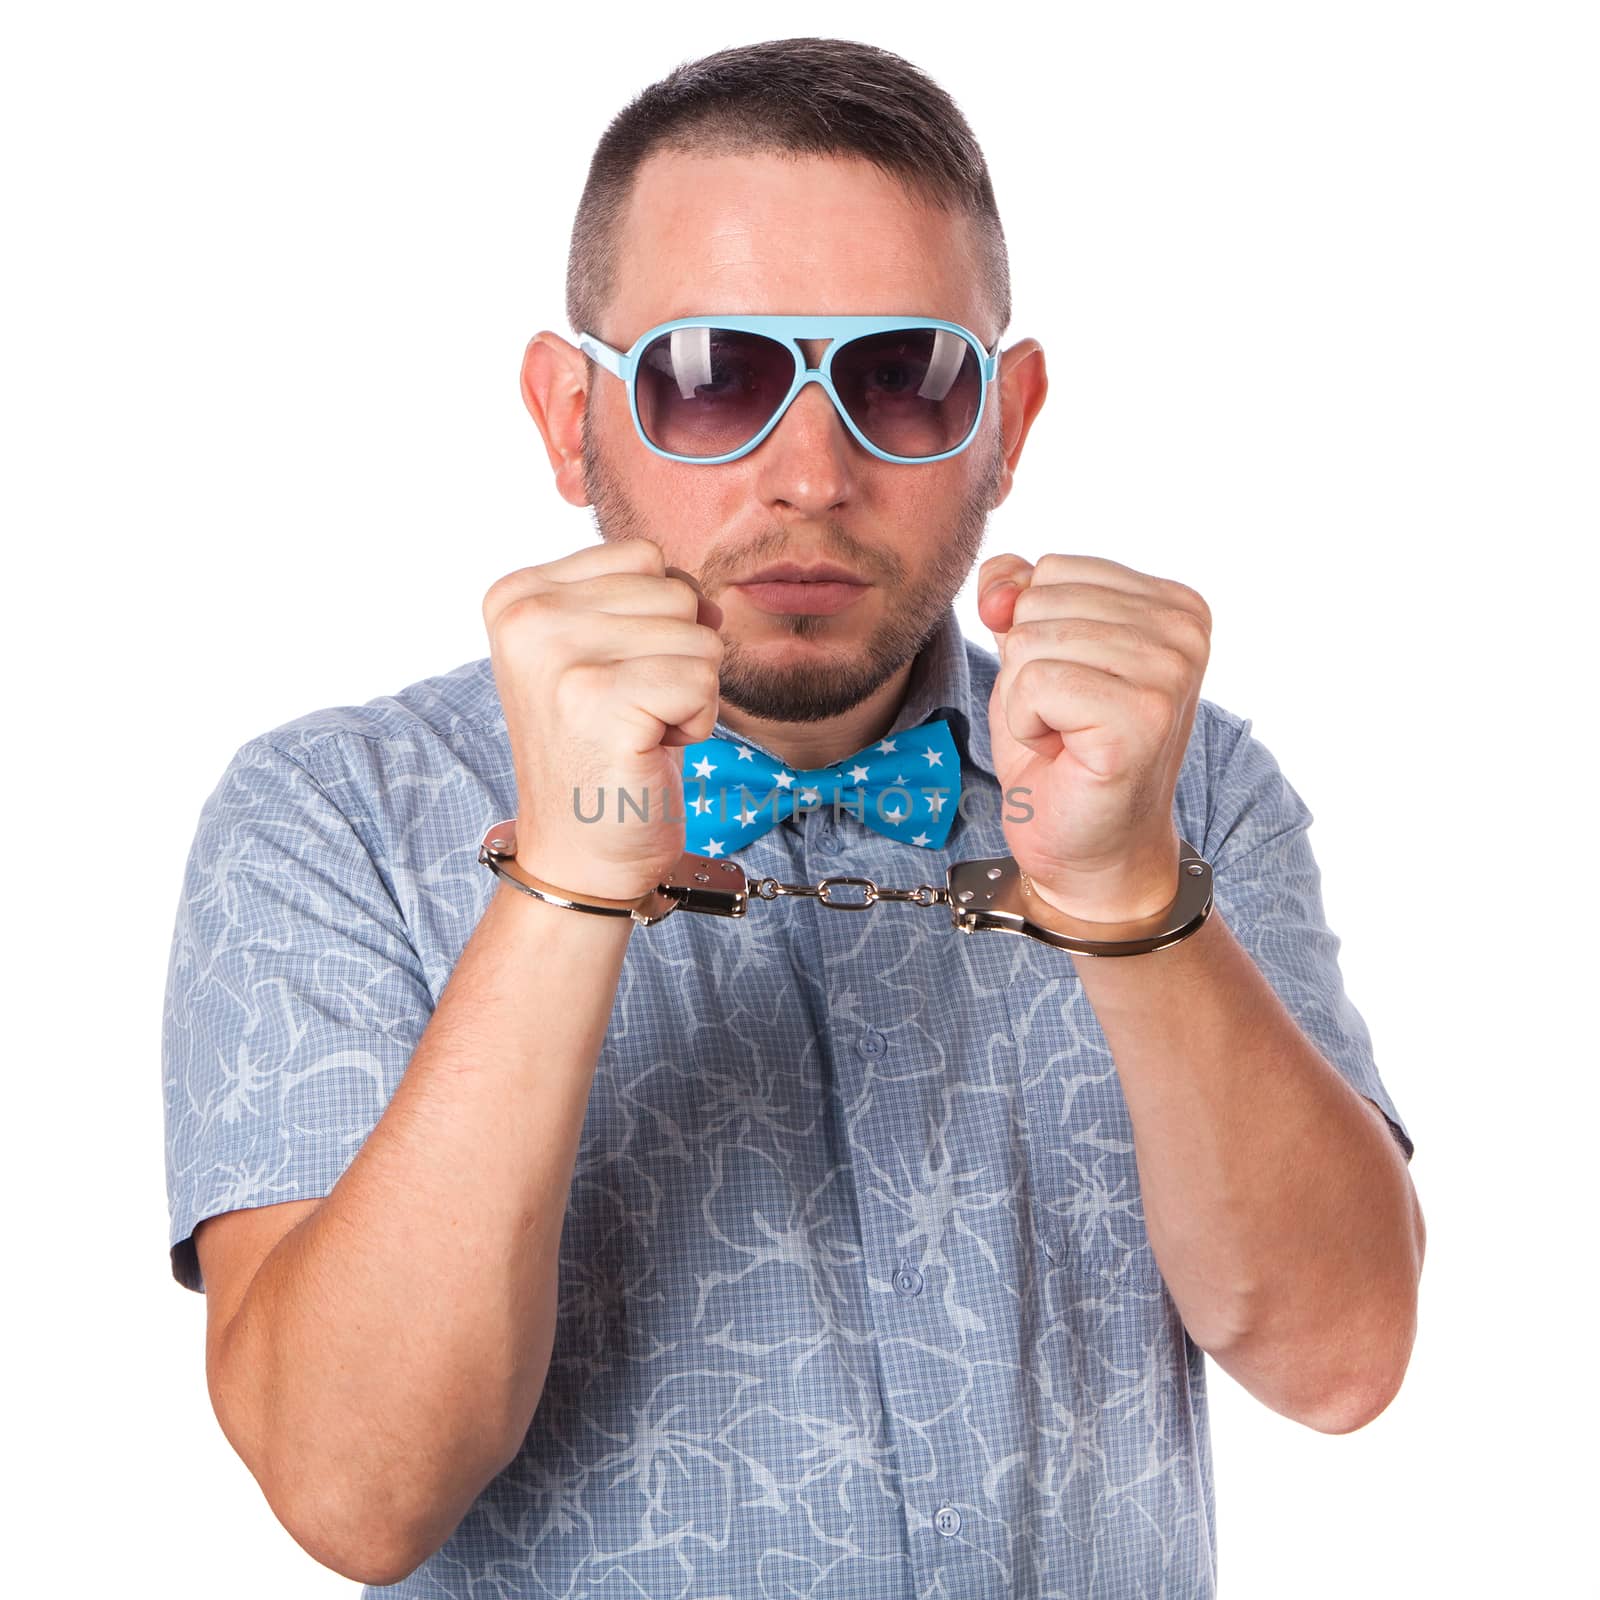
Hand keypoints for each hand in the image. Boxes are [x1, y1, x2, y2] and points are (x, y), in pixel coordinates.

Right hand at [482, 538, 724, 902]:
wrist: (580, 854)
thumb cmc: (602, 753)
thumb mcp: (603, 653)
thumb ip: (644, 601)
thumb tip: (710, 599)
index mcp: (517, 594)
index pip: (643, 556)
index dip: (656, 623)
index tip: (613, 679)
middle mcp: (527, 617)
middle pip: (675, 590)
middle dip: (677, 657)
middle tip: (630, 711)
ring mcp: (558, 657)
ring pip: (698, 634)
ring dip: (690, 691)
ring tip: (639, 730)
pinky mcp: (600, 700)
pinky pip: (703, 679)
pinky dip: (697, 722)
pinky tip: (651, 750)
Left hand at [977, 552, 1210, 922]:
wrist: (1087, 848)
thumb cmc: (1061, 752)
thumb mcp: (1029, 655)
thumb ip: (1015, 597)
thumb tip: (999, 584)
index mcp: (1173, 603)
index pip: (1053, 568)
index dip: (1034, 632)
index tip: (1071, 687)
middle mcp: (1184, 629)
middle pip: (1040, 601)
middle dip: (1026, 665)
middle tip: (1065, 718)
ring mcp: (1169, 672)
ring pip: (1031, 640)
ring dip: (1025, 698)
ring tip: (1065, 735)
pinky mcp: (1142, 715)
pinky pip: (1034, 683)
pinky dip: (1028, 724)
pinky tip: (1062, 753)